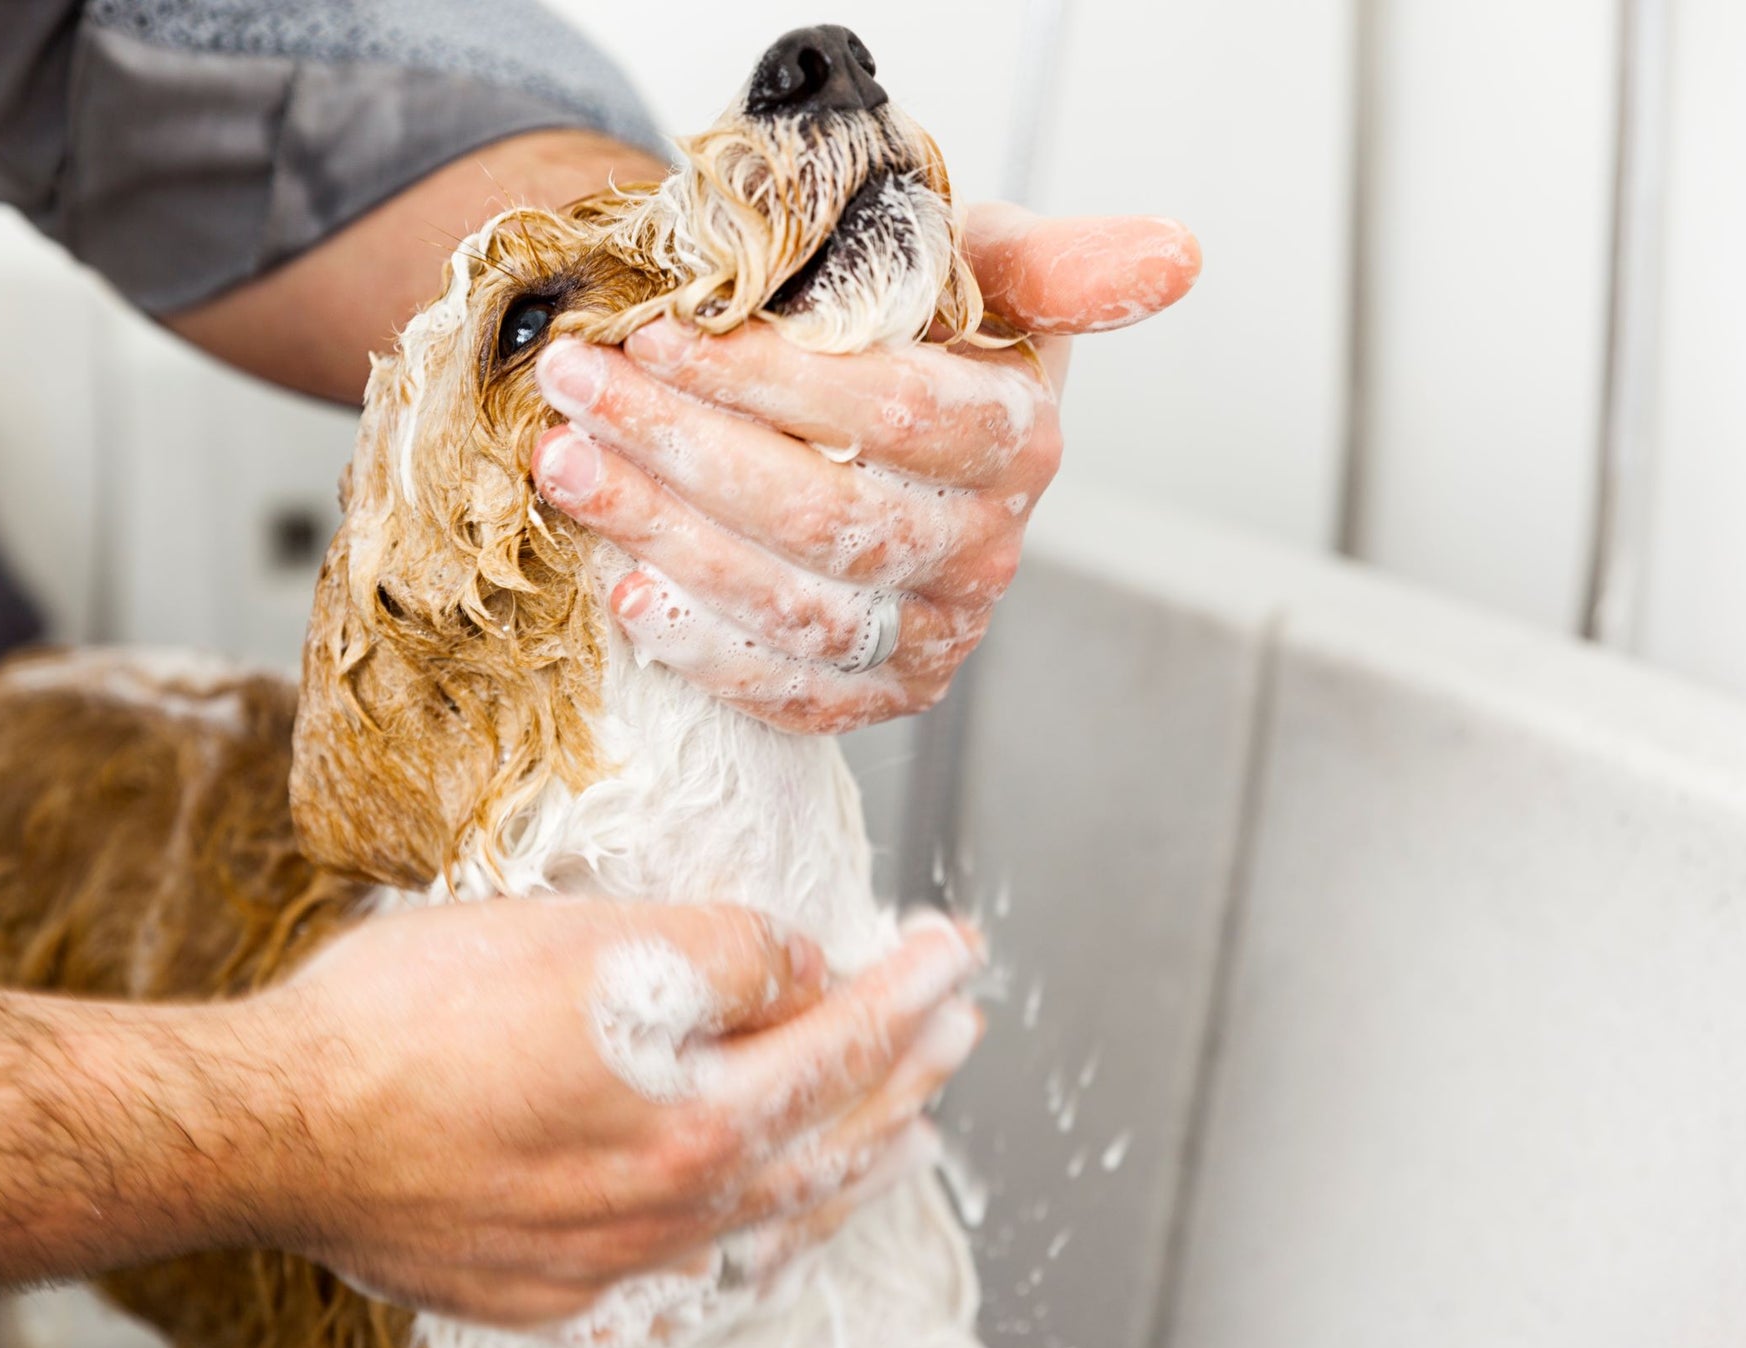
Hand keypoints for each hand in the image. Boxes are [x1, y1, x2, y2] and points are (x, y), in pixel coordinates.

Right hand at [246, 899, 984, 1330]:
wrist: (278, 1128)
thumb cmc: (411, 1021)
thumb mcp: (587, 939)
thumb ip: (721, 952)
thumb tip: (797, 968)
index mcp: (695, 1118)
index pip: (841, 1042)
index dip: (908, 989)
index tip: (954, 953)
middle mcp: (674, 1208)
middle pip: (829, 1140)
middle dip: (905, 1075)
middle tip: (956, 1027)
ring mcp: (618, 1263)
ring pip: (776, 1219)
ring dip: (853, 1163)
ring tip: (907, 1132)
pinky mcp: (558, 1291)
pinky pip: (700, 1268)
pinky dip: (761, 1234)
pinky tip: (775, 1219)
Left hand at [531, 203, 1201, 733]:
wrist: (866, 421)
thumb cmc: (909, 332)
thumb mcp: (974, 267)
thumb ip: (1053, 261)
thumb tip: (1179, 254)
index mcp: (1019, 438)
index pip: (892, 412)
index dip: (767, 378)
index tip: (656, 333)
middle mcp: (988, 549)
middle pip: (826, 514)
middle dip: (683, 448)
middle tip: (577, 389)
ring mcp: (937, 634)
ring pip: (794, 605)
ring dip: (663, 537)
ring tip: (567, 465)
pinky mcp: (880, 695)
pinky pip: (789, 693)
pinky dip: (700, 648)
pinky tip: (623, 588)